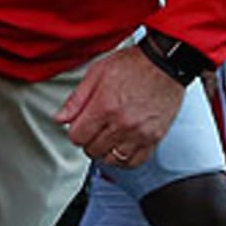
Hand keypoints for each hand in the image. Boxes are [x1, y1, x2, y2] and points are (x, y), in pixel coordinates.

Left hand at [54, 44, 184, 168]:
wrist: (165, 63)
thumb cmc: (133, 64)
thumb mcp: (97, 72)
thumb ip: (76, 98)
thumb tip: (60, 118)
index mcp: (104, 106)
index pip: (77, 137)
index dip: (75, 130)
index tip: (81, 124)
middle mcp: (121, 123)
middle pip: (92, 150)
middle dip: (89, 140)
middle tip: (94, 128)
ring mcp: (139, 133)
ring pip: (112, 160)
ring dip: (106, 150)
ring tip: (108, 137)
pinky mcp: (154, 138)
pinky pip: (134, 162)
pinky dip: (125, 159)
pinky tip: (122, 146)